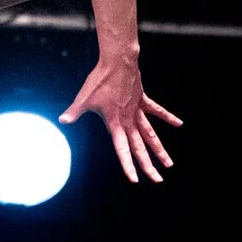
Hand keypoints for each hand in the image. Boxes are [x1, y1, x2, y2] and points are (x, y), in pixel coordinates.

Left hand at [59, 49, 182, 182]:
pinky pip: (157, 111)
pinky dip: (168, 117)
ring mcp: (137, 110)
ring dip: (160, 149)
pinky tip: (179, 124)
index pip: (122, 150)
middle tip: (158, 180)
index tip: (135, 180)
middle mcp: (128, 120)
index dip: (128, 165)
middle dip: (148, 165)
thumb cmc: (100, 80)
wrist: (117, 62)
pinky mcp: (143, 99)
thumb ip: (74, 111)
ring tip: (169, 163)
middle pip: (140, 148)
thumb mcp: (84, 98)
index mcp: (115, 123)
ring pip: (151, 134)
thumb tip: (62, 120)